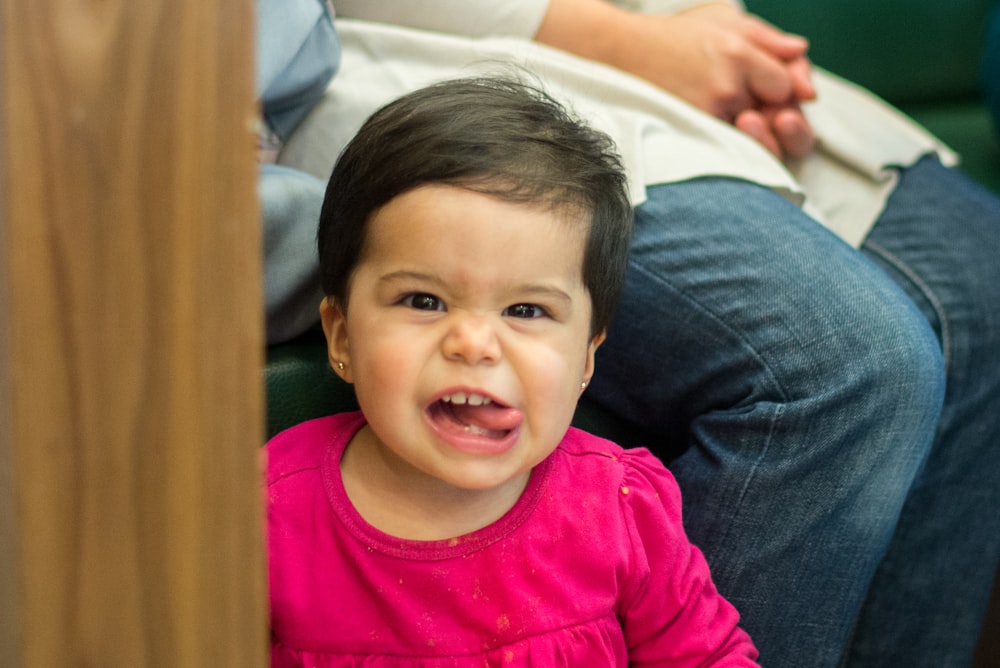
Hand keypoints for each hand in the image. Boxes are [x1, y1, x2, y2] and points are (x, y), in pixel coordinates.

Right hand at [535, 0, 816, 158]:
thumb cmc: (674, 37)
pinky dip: (730, 145)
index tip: (769, 94)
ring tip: (736, 123)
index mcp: (740, 52)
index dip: (783, 93)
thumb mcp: (724, 20)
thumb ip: (768, 37)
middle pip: (774, 117)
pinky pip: (727, 149)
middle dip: (772, 119)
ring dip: (753, 136)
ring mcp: (707, 113)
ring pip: (752, 138)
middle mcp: (727, 84)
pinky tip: (718, 133)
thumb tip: (802, 54)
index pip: (786, 86)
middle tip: (757, 114)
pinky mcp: (690, 132)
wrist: (620, 54)